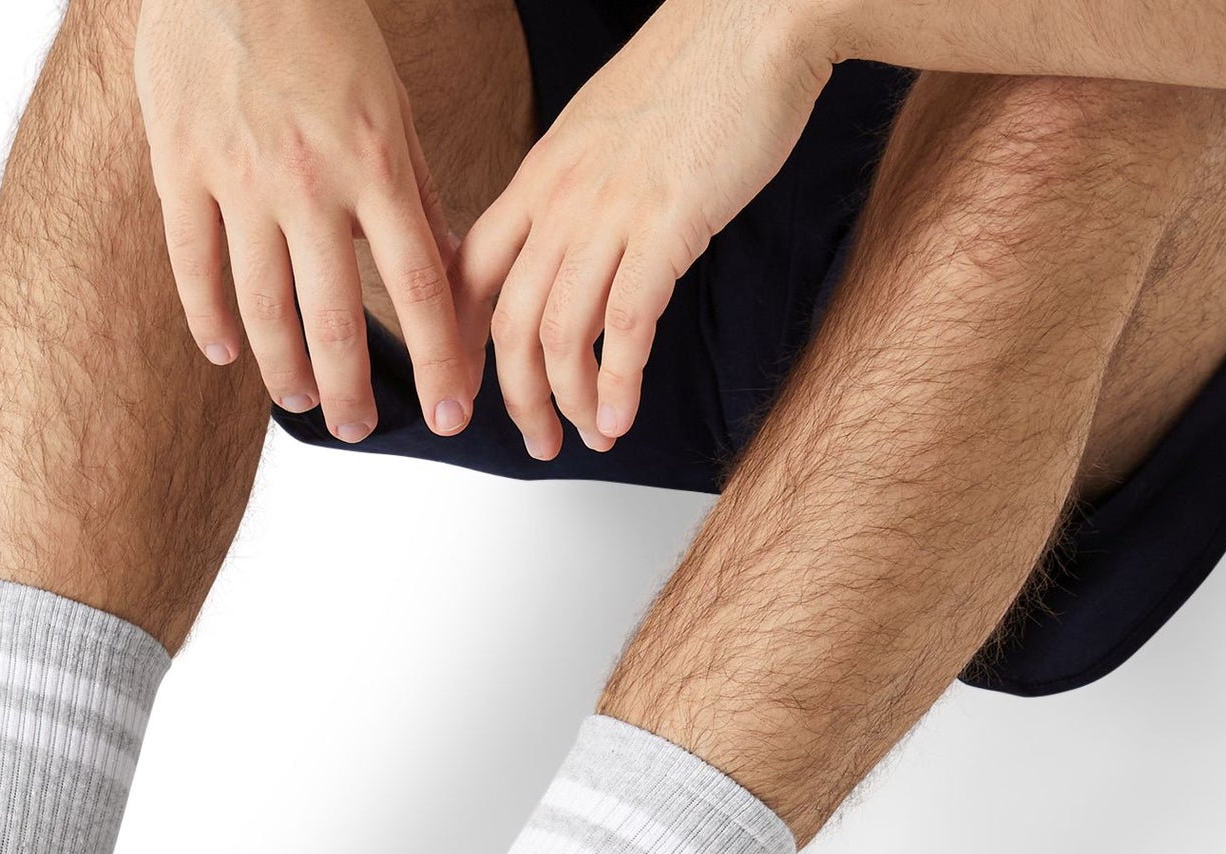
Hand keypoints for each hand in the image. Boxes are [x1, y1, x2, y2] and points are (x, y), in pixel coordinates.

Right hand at [135, 0, 474, 439]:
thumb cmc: (322, 29)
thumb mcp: (389, 103)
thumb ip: (416, 191)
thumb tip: (453, 269)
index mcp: (375, 161)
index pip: (418, 285)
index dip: (437, 360)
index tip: (451, 415)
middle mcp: (310, 178)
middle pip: (338, 316)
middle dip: (353, 390)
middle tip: (360, 430)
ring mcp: (240, 175)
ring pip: (263, 305)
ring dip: (284, 369)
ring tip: (299, 403)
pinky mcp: (180, 163)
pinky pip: (193, 263)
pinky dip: (208, 319)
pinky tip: (224, 355)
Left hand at [456, 0, 831, 457]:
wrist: (762, 14)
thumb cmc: (700, 69)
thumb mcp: (608, 130)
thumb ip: (581, 188)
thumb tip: (576, 241)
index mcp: (541, 175)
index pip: (471, 273)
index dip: (463, 343)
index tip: (472, 389)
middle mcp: (562, 198)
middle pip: (509, 322)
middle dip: (516, 398)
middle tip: (537, 440)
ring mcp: (611, 212)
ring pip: (560, 334)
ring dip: (571, 401)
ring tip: (590, 436)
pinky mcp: (667, 225)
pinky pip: (625, 326)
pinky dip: (618, 384)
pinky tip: (622, 418)